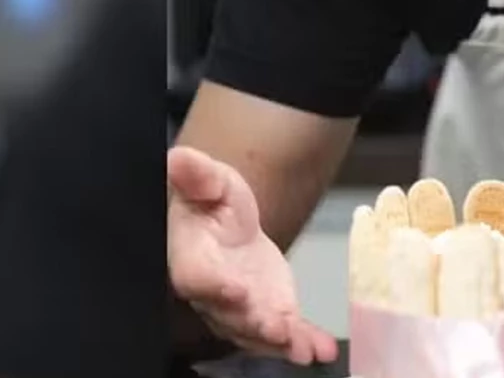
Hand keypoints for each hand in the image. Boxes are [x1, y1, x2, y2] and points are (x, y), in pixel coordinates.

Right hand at [167, 146, 338, 364]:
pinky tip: (322, 350)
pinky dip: (304, 342)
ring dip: (279, 342)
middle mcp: (213, 291)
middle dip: (252, 323)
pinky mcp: (268, 312)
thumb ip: (197, 175)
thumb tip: (176, 158)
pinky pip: (283, 332)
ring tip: (303, 348)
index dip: (213, 287)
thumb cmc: (213, 202)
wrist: (231, 225)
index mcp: (191, 256)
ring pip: (255, 331)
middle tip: (276, 328)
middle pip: (227, 314)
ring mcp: (241, 308)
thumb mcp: (211, 180)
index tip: (234, 291)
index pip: (195, 276)